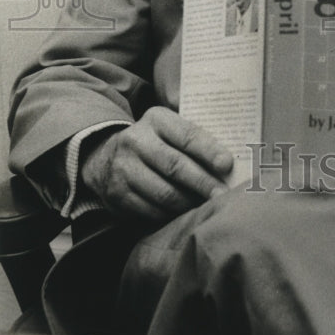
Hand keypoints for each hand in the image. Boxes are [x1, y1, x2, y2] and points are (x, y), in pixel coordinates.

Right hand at [81, 107, 233, 223]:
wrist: (104, 157)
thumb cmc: (154, 142)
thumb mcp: (168, 128)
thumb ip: (193, 137)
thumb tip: (229, 161)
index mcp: (156, 119)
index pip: (186, 135)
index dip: (208, 150)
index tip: (227, 164)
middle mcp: (136, 141)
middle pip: (175, 166)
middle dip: (203, 182)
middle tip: (223, 194)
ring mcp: (123, 169)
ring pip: (164, 193)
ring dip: (189, 203)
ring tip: (206, 206)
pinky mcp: (117, 194)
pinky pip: (150, 210)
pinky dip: (170, 214)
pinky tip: (183, 213)